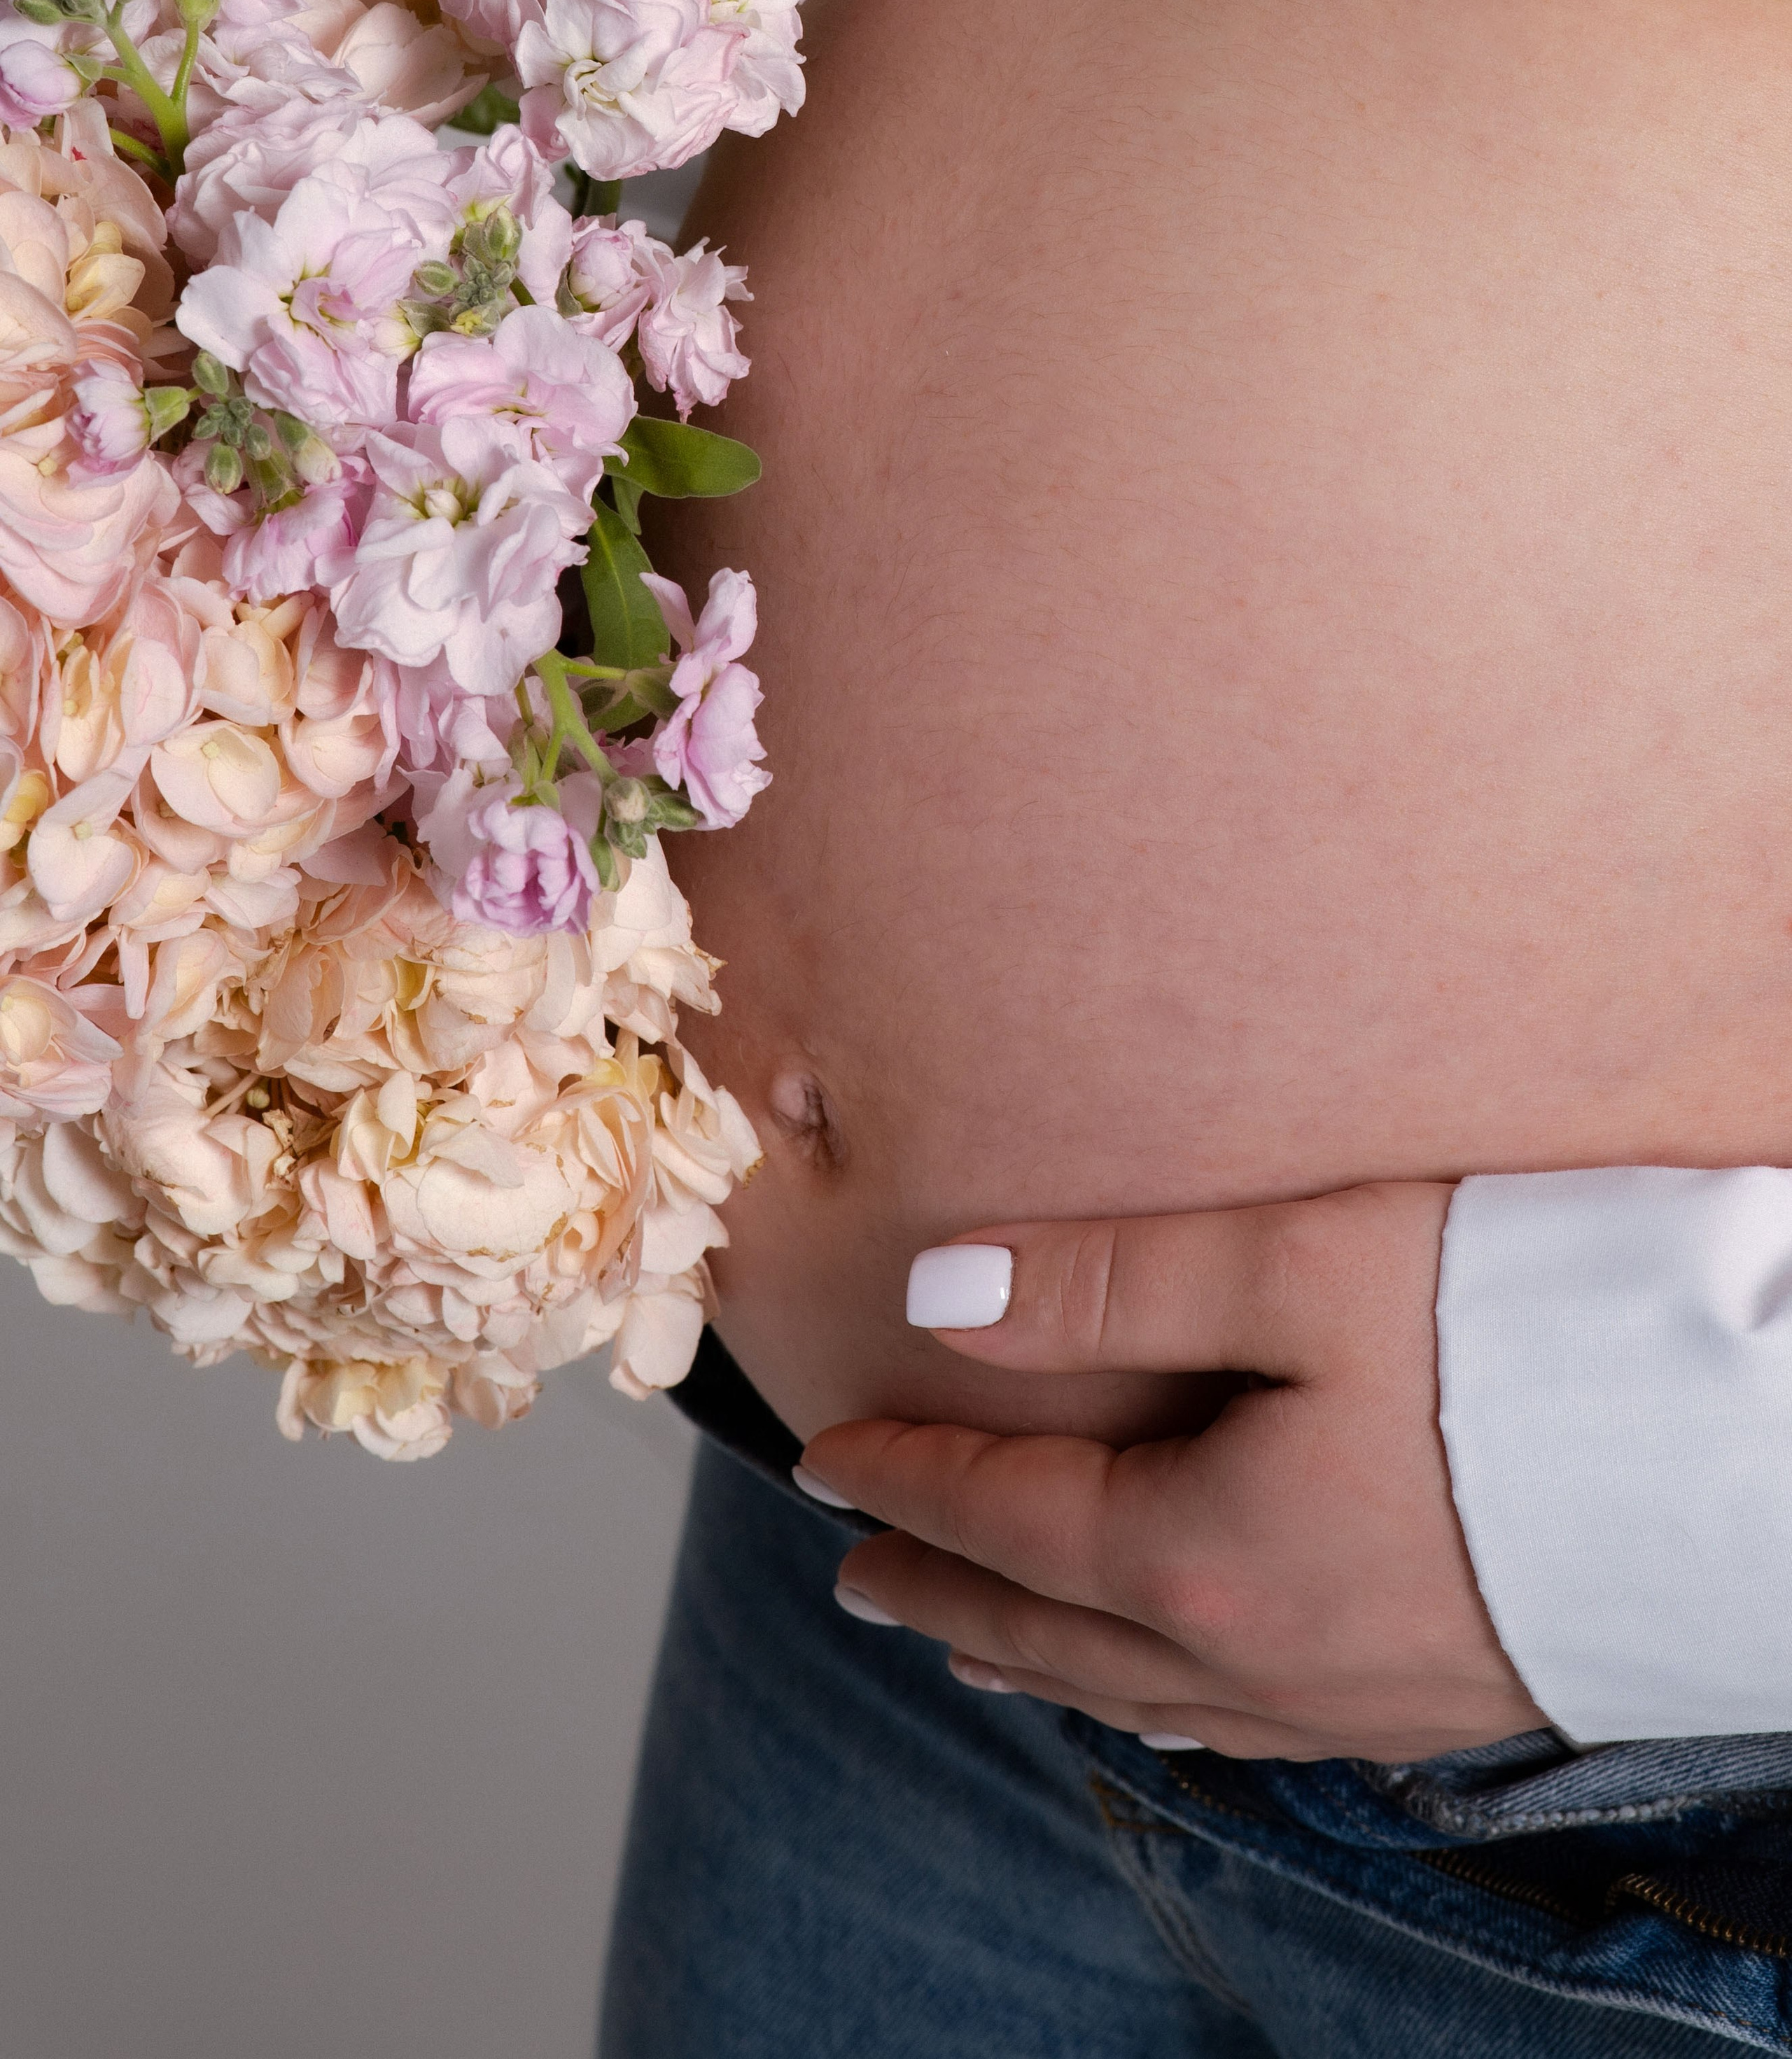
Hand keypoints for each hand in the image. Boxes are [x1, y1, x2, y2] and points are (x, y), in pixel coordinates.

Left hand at [802, 1181, 1544, 1761]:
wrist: (1764, 1460)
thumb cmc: (1535, 1331)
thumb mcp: (1307, 1265)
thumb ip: (1111, 1282)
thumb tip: (935, 1297)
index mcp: (1211, 1556)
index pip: (1010, 1520)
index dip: (908, 1481)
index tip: (824, 1458)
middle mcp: (1270, 1653)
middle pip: (1055, 1630)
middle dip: (944, 1591)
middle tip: (856, 1570)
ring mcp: (1362, 1692)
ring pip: (1146, 1694)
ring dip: (1040, 1660)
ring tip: (974, 1638)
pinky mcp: (1443, 1689)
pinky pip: (1247, 1722)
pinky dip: (1161, 1701)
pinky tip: (1168, 1687)